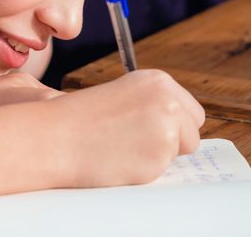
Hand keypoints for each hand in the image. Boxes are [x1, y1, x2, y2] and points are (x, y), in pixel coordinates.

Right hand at [48, 69, 204, 186]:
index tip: (149, 129)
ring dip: (157, 155)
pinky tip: (120, 158)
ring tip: (123, 146)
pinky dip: (145, 169)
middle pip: (193, 131)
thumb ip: (154, 104)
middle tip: (139, 141)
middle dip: (174, 141)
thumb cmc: (82, 119)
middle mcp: (168, 100)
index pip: (191, 112)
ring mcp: (167, 128)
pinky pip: (163, 170)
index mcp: (158, 81)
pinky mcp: (160, 156)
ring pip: (180, 153)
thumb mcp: (123, 95)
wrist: (56, 137)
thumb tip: (181, 126)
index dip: (173, 125)